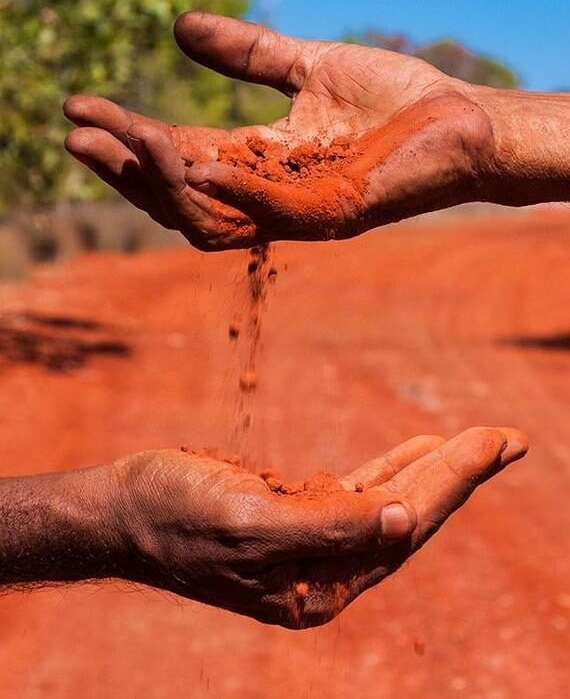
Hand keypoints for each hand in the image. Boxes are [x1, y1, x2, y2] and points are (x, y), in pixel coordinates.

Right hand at [64, 12, 495, 250]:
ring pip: (212, 218)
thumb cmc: (395, 99)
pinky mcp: (336, 214)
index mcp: (258, 162)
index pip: (176, 157)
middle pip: (179, 197)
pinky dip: (233, 192)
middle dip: (125, 170)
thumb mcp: (306, 66)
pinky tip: (196, 161)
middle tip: (78, 135)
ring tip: (130, 137)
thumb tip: (178, 27)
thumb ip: (247, 55)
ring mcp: (300, 211)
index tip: (79, 106)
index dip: (126, 137)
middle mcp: (269, 195)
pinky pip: (273, 214)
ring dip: (166, 183)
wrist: (464, 119)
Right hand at [113, 426, 526, 627]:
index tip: (494, 442)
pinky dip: (391, 469)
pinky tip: (418, 450)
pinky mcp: (295, 515)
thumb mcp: (249, 522)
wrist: (125, 508)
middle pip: (407, 518)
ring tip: (479, 442)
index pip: (403, 529)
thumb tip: (404, 522)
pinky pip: (358, 491)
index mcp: (318, 586)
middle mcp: (323, 572)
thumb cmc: (175, 514)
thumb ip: (329, 527)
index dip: (452, 482)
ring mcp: (311, 544)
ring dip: (434, 470)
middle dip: (459, 474)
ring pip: (388, 503)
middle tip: (508, 438)